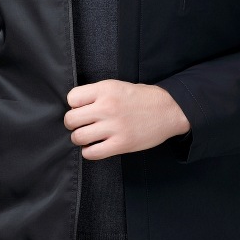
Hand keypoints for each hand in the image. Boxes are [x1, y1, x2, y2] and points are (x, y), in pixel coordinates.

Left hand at [64, 79, 190, 159]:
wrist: (168, 110)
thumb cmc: (141, 98)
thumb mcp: (116, 86)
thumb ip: (96, 94)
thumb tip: (75, 107)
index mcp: (105, 89)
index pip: (72, 98)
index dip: (74, 105)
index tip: (81, 108)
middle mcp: (107, 107)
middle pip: (71, 119)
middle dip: (73, 123)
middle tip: (81, 124)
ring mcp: (114, 127)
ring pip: (78, 137)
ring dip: (79, 138)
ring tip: (87, 136)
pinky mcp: (121, 144)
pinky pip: (92, 153)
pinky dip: (88, 152)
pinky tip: (94, 146)